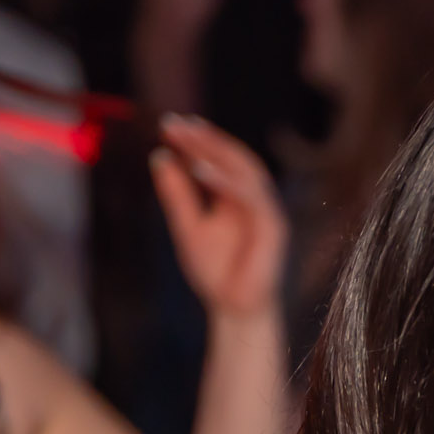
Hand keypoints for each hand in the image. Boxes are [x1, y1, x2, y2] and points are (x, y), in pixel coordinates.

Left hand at [151, 114, 285, 321]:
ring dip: (216, 151)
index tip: (168, 125)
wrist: (234, 310)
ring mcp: (267, 211)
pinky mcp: (274, 228)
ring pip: (246, 170)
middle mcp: (254, 198)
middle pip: (233, 157)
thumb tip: (159, 157)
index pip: (218, 159)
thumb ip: (176, 195)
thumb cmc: (216, 272)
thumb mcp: (186, 227)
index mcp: (236, 196)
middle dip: (204, 138)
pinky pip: (252, 198)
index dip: (195, 140)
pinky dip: (226, 182)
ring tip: (186, 138)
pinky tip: (199, 170)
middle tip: (175, 123)